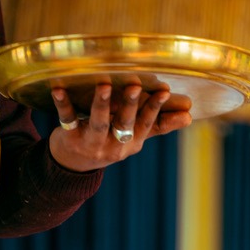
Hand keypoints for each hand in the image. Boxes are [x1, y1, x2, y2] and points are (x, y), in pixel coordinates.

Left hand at [48, 81, 191, 172]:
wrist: (74, 163)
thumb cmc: (109, 142)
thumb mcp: (136, 137)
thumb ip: (160, 125)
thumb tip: (190, 116)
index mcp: (133, 142)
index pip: (147, 124)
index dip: (156, 108)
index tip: (164, 91)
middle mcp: (115, 145)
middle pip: (125, 124)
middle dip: (131, 105)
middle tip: (135, 85)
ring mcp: (93, 143)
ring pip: (99, 123)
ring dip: (101, 104)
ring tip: (105, 85)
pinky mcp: (71, 138)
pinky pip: (68, 119)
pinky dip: (63, 104)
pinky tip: (59, 89)